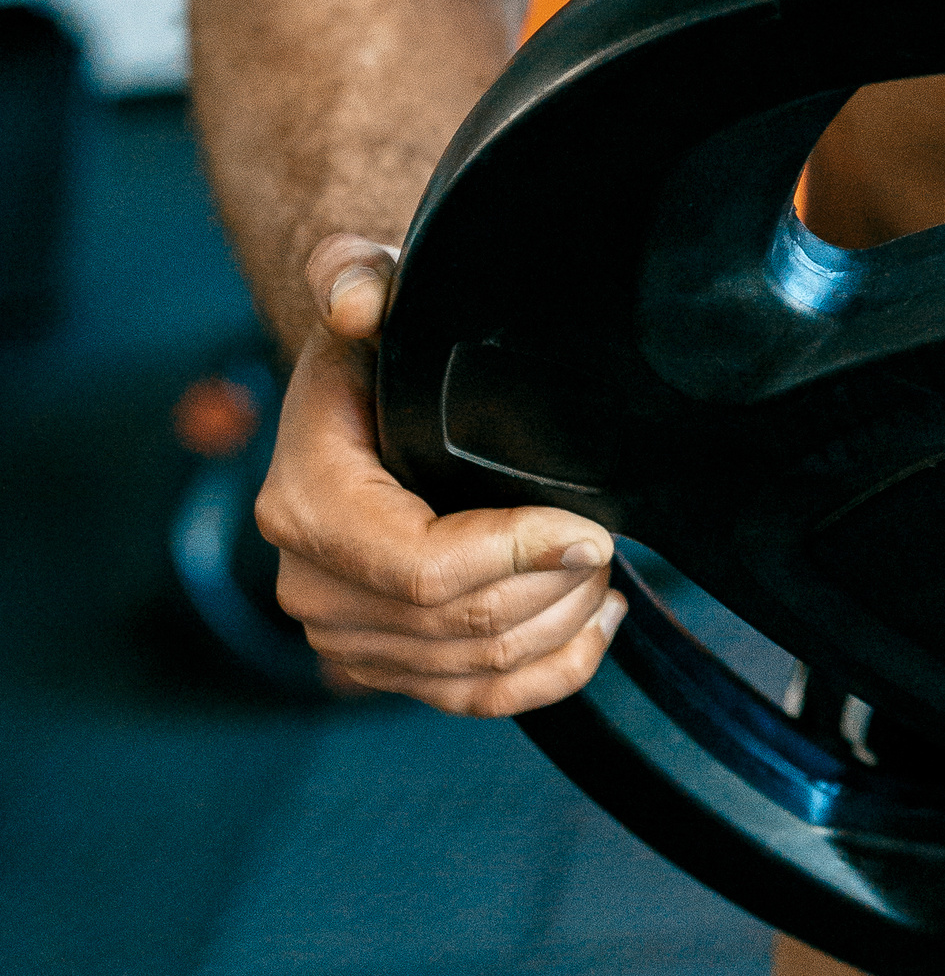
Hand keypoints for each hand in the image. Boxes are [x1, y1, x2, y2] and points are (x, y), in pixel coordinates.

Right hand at [256, 232, 626, 712]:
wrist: (360, 400)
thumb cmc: (375, 342)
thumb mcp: (363, 285)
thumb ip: (354, 275)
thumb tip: (361, 303)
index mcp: (305, 500)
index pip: (422, 567)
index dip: (516, 555)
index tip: (589, 529)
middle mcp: (310, 582)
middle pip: (455, 627)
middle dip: (551, 590)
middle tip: (609, 542)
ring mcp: (344, 634)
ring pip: (471, 670)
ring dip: (556, 629)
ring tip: (603, 575)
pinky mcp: (383, 665)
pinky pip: (469, 700)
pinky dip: (543, 677)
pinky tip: (591, 630)